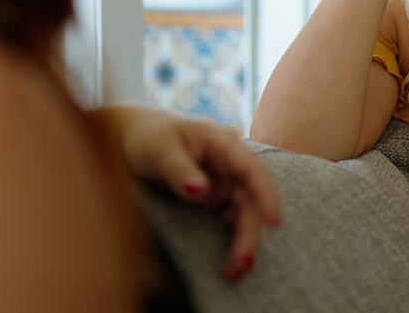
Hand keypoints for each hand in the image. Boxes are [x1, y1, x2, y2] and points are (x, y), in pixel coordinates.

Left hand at [101, 105, 280, 281]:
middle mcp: (230, 167)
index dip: (265, 194)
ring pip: (243, 215)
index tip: (273, 220)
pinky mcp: (215, 201)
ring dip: (243, 242)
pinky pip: (230, 223)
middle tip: (241, 263)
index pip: (251, 169)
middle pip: (250, 200)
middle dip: (250, 232)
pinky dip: (232, 243)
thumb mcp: (160, 149)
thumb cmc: (150, 136)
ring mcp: (224, 185)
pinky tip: (229, 265)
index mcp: (223, 146)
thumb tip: (199, 190)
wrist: (135, 140)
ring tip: (234, 272)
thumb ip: (178, 169)